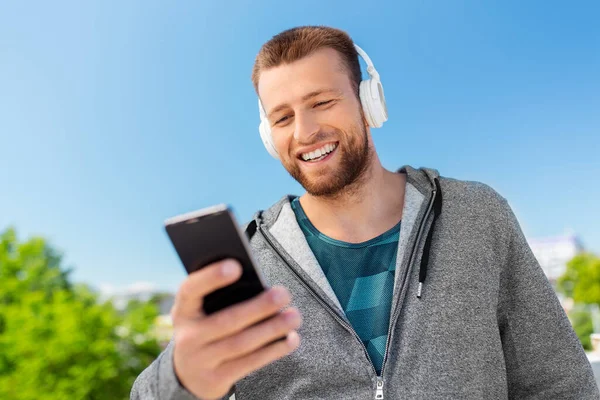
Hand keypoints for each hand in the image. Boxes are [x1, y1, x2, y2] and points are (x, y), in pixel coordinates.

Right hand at [170, 259, 301, 399]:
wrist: (188, 374)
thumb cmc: (204, 329)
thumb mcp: (201, 312)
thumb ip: (219, 296)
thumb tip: (258, 285)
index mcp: (183, 310)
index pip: (191, 290)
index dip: (211, 277)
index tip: (236, 266)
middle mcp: (187, 337)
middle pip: (226, 320)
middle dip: (258, 307)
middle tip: (283, 294)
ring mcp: (201, 361)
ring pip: (242, 343)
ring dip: (272, 329)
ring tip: (294, 316)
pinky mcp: (217, 379)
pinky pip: (250, 363)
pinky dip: (274, 350)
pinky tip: (291, 338)